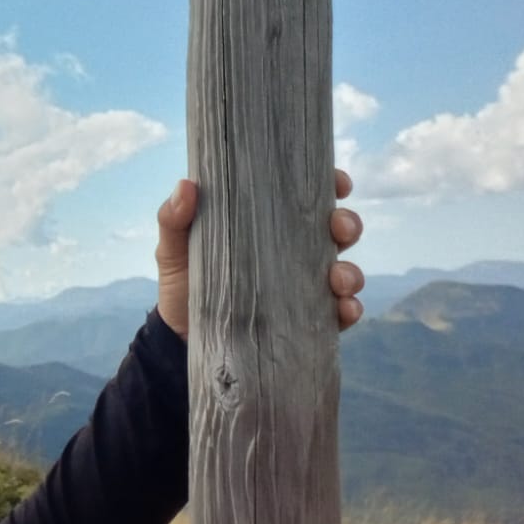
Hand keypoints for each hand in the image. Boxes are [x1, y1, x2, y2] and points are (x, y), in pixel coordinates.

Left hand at [154, 169, 364, 340]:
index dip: (329, 185)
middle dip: (347, 224)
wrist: (180, 342)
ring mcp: (303, 288)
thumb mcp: (173, 249)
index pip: (304, 198)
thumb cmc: (181, 284)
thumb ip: (174, 219)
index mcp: (266, 225)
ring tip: (337, 278)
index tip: (338, 182)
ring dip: (350, 271)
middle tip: (338, 227)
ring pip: (344, 271)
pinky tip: (343, 309)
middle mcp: (292, 253)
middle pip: (335, 231)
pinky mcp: (306, 323)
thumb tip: (186, 185)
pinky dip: (349, 310)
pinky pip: (339, 315)